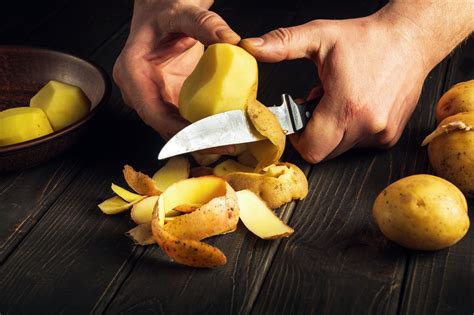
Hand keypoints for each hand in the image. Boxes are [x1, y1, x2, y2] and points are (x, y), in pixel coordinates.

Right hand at [113, 0, 239, 139]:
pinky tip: (224, 132)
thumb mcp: (182, 13)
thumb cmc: (164, 12)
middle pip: (165, 127)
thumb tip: (230, 39)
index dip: (181, 131)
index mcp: (132, 73)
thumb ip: (204, 23)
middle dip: (196, 141)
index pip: (154, 113)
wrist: (162, 12)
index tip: (208, 138)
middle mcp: (139, 92)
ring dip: (201, 139)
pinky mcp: (168, 100)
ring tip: (229, 142)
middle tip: (226, 145)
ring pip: (175, 129)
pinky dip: (203, 128)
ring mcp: (154, 98)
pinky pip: (183, 120)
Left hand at [240, 13, 430, 162]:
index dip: (298, 139)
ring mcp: (381, 133)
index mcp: (346, 106)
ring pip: (341, 149)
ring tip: (339, 101)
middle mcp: (367, 125)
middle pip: (324, 152)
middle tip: (318, 104)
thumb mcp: (320, 35)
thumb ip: (282, 44)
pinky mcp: (390, 135)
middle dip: (313, 133)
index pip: (311, 149)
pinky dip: (350, 130)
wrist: (411, 39)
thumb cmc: (368, 38)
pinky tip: (355, 105)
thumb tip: (250, 46)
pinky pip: (359, 144)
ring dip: (332, 131)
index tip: (297, 120)